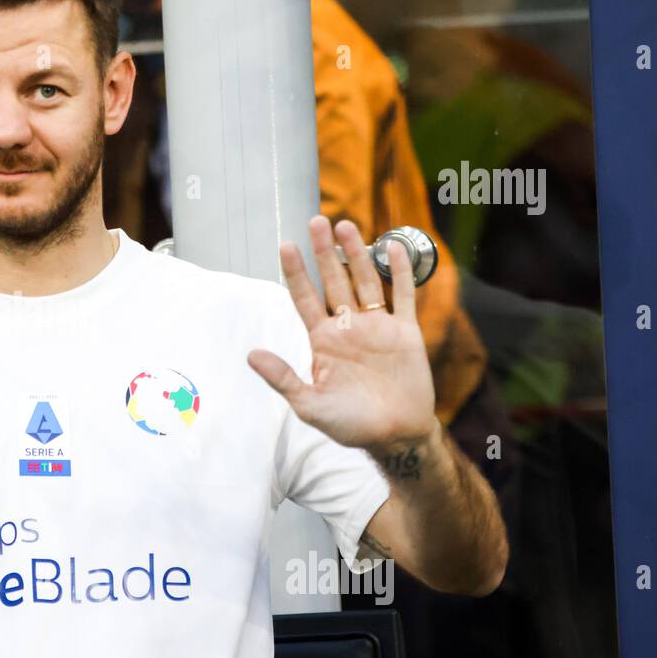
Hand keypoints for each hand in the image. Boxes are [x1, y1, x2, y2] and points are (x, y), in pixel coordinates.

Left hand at [247, 216, 437, 451]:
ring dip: (357, 254)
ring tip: (346, 226)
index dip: (296, 273)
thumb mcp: (309, 405)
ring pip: (365, 281)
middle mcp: (348, 328)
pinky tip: (394, 247)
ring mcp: (377, 327)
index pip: (305, 298)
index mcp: (323, 341)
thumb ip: (283, 378)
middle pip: (334, 281)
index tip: (286, 246)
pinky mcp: (406, 333)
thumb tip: (250, 355)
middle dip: (325, 253)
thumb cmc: (349, 424)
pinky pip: (402, 296)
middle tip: (317, 221)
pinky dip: (400, 272)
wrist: (394, 436)